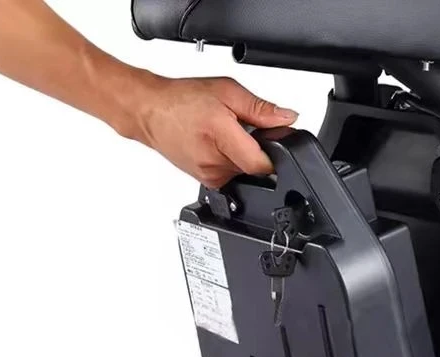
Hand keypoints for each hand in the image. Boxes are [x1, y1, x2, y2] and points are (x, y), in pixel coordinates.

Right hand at [128, 75, 298, 188]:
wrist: (151, 113)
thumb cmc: (182, 101)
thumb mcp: (228, 92)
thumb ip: (261, 109)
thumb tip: (288, 118)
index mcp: (221, 139)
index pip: (262, 164)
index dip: (275, 152)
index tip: (274, 138)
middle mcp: (214, 165)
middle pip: (255, 168)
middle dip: (257, 148)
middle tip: (243, 127)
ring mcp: (209, 177)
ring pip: (243, 172)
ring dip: (243, 154)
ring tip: (226, 134)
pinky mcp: (205, 181)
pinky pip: (230, 174)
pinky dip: (230, 160)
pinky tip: (218, 144)